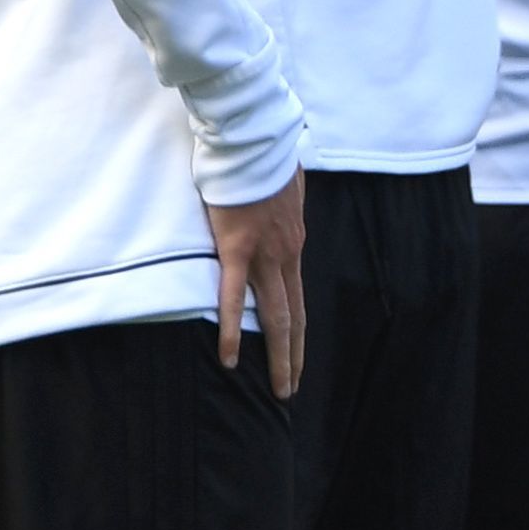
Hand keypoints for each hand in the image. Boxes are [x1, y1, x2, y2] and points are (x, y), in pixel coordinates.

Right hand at [208, 175, 306, 398]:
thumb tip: (279, 205)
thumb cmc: (262, 159)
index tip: (297, 357)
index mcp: (294, 244)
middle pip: (294, 318)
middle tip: (290, 388)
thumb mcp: (284, 188)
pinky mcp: (236, 249)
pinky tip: (229, 358)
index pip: (299, 300)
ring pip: (275, 316)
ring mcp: (264, 255)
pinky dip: (232, 330)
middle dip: (294, 357)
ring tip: (278, 388)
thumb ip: (282, 207)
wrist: (251, 141)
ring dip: (278, 356)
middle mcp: (286, 256)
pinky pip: (233, 297)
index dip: (299, 333)